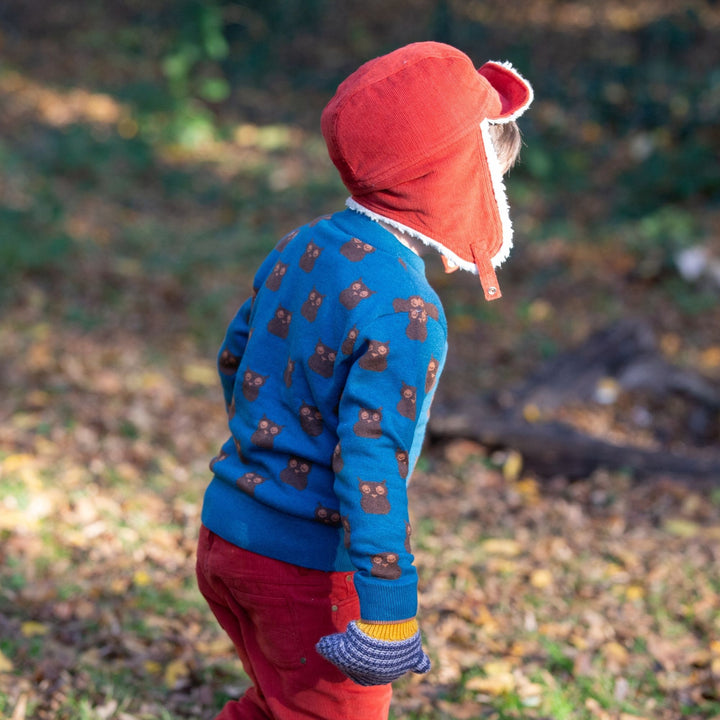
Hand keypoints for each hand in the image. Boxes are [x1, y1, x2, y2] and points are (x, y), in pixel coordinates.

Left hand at [316, 621, 430, 685]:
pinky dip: (421, 664)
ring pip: (395, 662)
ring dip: (388, 653)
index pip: (357, 672)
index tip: (347, 646)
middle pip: (376, 665)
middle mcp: (385, 676)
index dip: (350, 658)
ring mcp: (401, 667)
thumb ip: (330, 648)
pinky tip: (423, 666)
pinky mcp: (413, 656)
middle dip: (368, 654)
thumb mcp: (339, 646)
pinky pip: (420, 663)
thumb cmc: (360, 644)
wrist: (384, 634)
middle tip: (364, 639)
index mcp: (367, 678)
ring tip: (383, 637)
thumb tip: (319, 646)